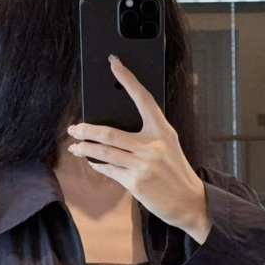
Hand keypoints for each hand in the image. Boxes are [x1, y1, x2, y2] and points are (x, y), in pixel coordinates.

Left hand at [66, 56, 211, 242]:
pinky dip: (98, 165)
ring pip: (104, 152)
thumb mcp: (168, 147)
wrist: (189, 201)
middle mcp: (153, 145)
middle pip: (110, 133)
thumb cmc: (176, 172)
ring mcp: (143, 164)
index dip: (128, 79)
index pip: (143, 98)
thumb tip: (114, 132)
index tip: (114, 62)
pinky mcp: (135, 182)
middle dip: (87, 130)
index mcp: (162, 130)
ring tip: (75, 146)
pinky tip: (93, 162)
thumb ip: (147, 136)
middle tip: (74, 128)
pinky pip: (109, 170)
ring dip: (85, 149)